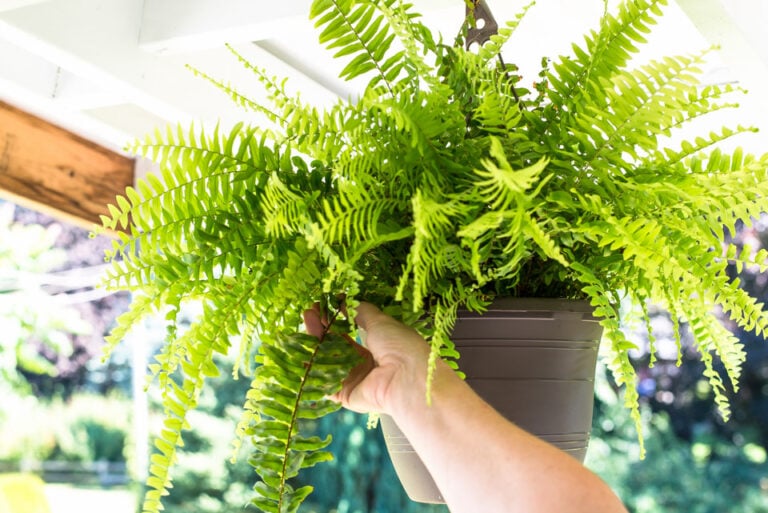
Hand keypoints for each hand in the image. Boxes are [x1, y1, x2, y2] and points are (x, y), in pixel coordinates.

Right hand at [303, 302, 432, 414]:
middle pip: (335, 346)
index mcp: (375, 347)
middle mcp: (363, 364)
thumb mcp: (380, 321)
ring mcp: (353, 380)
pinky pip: (324, 383)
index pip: (348, 333)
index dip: (333, 320)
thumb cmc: (400, 346)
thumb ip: (360, 311)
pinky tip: (301, 351)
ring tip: (305, 322)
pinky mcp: (345, 395)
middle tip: (308, 312)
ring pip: (327, 361)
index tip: (320, 305)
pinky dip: (311, 369)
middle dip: (321, 328)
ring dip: (314, 342)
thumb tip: (344, 299)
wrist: (407, 377)